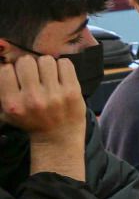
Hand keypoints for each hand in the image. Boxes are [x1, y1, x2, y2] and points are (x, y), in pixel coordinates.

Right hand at [0, 55, 85, 178]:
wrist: (58, 138)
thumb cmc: (31, 121)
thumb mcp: (8, 112)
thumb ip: (3, 90)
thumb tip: (5, 63)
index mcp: (13, 104)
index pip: (6, 70)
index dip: (12, 70)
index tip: (17, 76)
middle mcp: (33, 99)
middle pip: (26, 61)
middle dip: (29, 66)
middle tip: (34, 75)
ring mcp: (54, 94)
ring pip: (46, 60)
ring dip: (46, 66)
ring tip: (47, 76)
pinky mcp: (73, 91)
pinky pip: (65, 63)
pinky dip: (62, 66)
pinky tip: (60, 77)